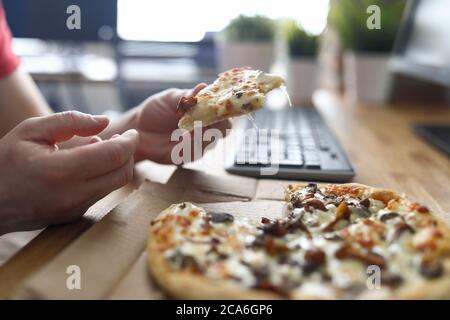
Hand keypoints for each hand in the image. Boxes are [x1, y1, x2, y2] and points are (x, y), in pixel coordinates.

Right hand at [0, 111, 138, 233]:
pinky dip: (104, 176)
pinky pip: (100, 193)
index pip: (113, 156)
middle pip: (122, 174)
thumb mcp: (31, 130)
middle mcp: (72, 195)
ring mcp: (75, 209)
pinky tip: (90, 164)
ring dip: (117, 165)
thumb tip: (105, 121)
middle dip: (128, 154)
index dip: (129, 142)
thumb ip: (70, 121)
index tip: (133, 132)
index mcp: (61, 171)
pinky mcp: (74, 216)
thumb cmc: (4, 162)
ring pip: (114, 185)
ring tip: (101, 147)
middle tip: (122, 139)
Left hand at [125, 84, 230, 163]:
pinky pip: (192, 154)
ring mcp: (196, 144)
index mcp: (204, 112)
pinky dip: (187, 147)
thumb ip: (187, 96)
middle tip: (202, 120)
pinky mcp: (184, 156)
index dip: (224, 110)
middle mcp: (204, 129)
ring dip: (199, 136)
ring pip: (208, 143)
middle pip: (222, 130)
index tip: (216, 107)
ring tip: (186, 130)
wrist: (138, 126)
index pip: (223, 113)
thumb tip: (203, 86)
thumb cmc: (156, 110)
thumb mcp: (170, 98)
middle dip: (215, 125)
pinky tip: (180, 140)